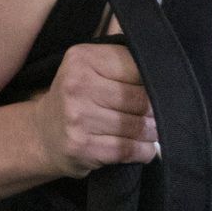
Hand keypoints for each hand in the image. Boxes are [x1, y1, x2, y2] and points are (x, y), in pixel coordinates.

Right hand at [34, 41, 157, 177]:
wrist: (43, 135)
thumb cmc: (77, 98)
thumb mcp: (90, 69)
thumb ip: (123, 63)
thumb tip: (168, 74)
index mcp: (82, 59)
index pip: (137, 67)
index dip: (155, 82)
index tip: (161, 90)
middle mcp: (77, 86)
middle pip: (140, 99)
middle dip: (156, 111)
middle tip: (158, 115)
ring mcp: (77, 118)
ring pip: (137, 126)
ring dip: (152, 133)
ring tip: (151, 131)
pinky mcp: (82, 146)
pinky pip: (128, 149)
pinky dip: (143, 151)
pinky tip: (143, 148)